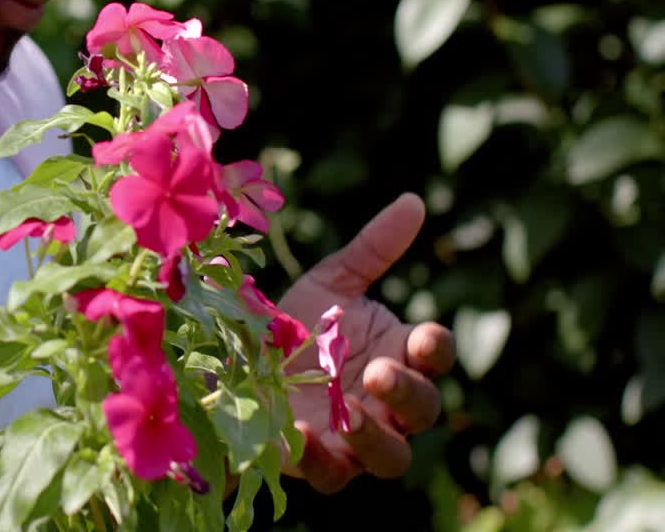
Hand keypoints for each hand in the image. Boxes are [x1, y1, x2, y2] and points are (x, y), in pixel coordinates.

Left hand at [277, 193, 456, 492]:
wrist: (240, 363)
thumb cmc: (299, 323)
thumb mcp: (332, 283)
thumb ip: (373, 249)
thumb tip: (413, 201)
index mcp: (399, 355)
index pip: (435, 355)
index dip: (435, 347)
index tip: (422, 336)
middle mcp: (388, 403)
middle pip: (423, 410)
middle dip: (406, 393)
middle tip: (376, 372)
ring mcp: (357, 440)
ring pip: (391, 457)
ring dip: (376, 438)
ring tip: (349, 417)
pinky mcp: (319, 463)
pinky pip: (330, 474)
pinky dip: (319, 459)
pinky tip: (297, 435)